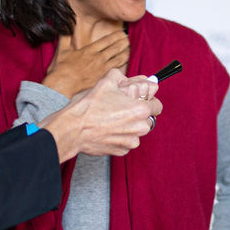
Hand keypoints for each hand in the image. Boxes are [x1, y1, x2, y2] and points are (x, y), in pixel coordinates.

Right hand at [38, 68, 161, 161]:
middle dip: (137, 113)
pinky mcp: (121, 151)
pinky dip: (119, 135)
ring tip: (111, 118)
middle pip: (147, 118)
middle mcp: (140, 128)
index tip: (139, 99)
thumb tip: (136, 79)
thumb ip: (126, 78)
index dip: (148, 100)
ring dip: (128, 125)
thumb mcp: (107, 82)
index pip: (157, 105)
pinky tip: (107, 129)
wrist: (72, 129)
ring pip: (136, 131)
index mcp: (140, 110)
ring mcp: (131, 141)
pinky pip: (126, 141)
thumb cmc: (89, 107)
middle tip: (121, 107)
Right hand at [42, 31, 129, 97]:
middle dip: (122, 42)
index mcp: (89, 50)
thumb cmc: (61, 69)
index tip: (122, 33)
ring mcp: (101, 68)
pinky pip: (114, 68)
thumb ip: (66, 36)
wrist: (62, 85)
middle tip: (128, 38)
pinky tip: (124, 61)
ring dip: (124, 52)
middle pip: (114, 48)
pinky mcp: (101, 77)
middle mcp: (97, 58)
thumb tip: (66, 25)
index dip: (115, 36)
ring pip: (116, 58)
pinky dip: (121, 63)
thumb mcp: (62, 50)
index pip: (106, 41)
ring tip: (129, 48)